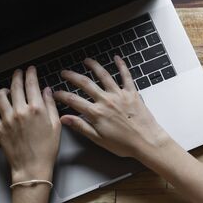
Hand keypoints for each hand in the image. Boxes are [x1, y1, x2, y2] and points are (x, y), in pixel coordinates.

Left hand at [0, 66, 60, 183]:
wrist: (32, 168)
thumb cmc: (47, 149)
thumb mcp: (56, 125)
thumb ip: (51, 105)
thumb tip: (47, 91)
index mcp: (37, 109)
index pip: (32, 84)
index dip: (31, 74)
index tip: (31, 70)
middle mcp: (20, 111)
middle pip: (16, 86)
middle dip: (18, 76)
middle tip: (19, 73)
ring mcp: (7, 119)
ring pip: (0, 96)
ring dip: (4, 90)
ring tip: (8, 90)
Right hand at [53, 56, 169, 158]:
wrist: (147, 142)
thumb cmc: (124, 144)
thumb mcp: (99, 139)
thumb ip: (81, 127)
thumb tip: (64, 119)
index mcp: (96, 113)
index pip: (74, 100)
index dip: (62, 95)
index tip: (55, 92)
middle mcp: (106, 100)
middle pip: (85, 83)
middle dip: (72, 76)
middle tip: (64, 72)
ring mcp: (119, 95)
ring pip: (104, 75)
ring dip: (94, 66)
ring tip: (86, 61)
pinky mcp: (132, 93)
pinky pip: (126, 76)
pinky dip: (121, 65)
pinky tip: (117, 58)